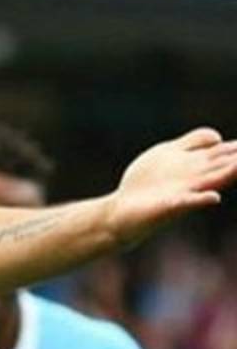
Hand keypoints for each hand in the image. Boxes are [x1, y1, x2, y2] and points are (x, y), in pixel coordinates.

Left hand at [109, 128, 236, 246]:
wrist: (123, 210)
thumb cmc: (148, 183)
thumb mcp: (170, 154)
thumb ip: (193, 144)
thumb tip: (218, 137)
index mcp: (198, 165)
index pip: (228, 152)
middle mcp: (197, 179)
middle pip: (227, 166)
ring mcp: (184, 193)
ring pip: (212, 182)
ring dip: (230, 174)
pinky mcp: (168, 207)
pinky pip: (186, 203)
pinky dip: (199, 200)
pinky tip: (212, 197)